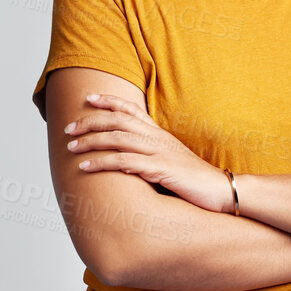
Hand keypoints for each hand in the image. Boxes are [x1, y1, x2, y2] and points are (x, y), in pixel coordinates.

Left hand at [63, 91, 232, 212]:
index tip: (88, 99)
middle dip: (90, 122)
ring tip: (70, 148)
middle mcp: (157, 138)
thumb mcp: (172, 162)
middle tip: (69, 128)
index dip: (109, 102)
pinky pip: (126, 163)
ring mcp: (159, 152)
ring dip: (90, 142)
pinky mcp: (161, 170)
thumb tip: (129, 160)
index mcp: (160, 134)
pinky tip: (86, 167)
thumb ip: (152, 156)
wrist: (222, 190)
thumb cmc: (195, 181)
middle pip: (118, 120)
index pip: (131, 110)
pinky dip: (103, 163)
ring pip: (117, 139)